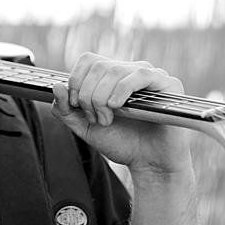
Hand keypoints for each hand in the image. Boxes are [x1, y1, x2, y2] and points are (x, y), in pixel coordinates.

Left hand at [51, 52, 191, 173]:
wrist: (148, 164)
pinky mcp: (167, 84)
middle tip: (94, 118)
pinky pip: (141, 75)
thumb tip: (57, 85)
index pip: (88, 60)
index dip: (76, 80)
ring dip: (102, 97)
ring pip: (114, 70)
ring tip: (106, 119)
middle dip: (88, 95)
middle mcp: (129, 71)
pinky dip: (122, 90)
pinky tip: (116, 107)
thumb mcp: (83, 126)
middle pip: (97, 66)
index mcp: (110, 76)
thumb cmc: (119, 142)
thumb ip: (64, 108)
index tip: (76, 105)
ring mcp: (148, 76)